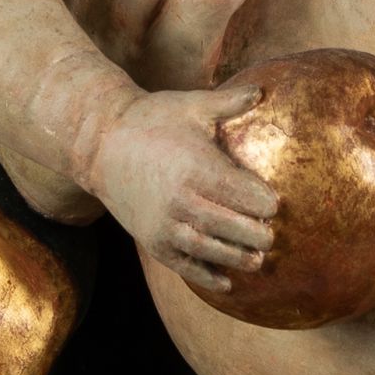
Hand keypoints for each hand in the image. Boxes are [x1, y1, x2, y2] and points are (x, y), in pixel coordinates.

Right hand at [90, 83, 282, 295]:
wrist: (99, 143)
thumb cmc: (152, 120)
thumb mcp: (190, 106)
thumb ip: (228, 103)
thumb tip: (262, 91)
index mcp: (195, 167)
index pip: (241, 193)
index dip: (262, 202)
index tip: (275, 205)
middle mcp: (179, 200)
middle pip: (229, 225)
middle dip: (256, 234)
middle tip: (272, 237)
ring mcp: (163, 224)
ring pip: (209, 249)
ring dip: (236, 258)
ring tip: (257, 261)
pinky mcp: (151, 240)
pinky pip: (183, 264)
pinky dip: (205, 276)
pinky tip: (227, 282)